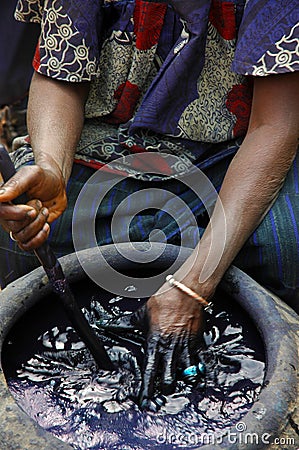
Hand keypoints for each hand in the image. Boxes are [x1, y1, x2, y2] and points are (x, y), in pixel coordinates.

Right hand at [0, 155, 66, 249]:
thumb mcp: (32, 175)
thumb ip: (16, 184)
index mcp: (5, 199)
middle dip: (33, 218)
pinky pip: (28, 245)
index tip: (32, 208)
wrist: (58, 186)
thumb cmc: (44, 178)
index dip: (18, 214)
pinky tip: (46, 226)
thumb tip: (0, 196)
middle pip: (13, 227)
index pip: (2, 213)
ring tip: (44, 211)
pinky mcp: (30, 231)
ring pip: (22, 237)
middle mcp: (9, 213)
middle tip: (40, 205)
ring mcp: (19, 224)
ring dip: (38, 225)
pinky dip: (39, 238)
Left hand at [97, 281, 204, 409]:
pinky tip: (196, 377)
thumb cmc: (164, 300)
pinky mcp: (196, 343)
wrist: (186, 292)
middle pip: (168, 379)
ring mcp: (184, 347)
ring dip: (181, 381)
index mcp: (154, 342)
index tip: (145, 399)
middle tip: (162, 391)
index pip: (149, 371)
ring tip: (177, 383)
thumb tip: (109, 324)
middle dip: (165, 389)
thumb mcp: (142, 313)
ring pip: (184, 375)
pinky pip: (198, 363)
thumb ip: (127, 323)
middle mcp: (170, 348)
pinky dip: (197, 372)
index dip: (147, 388)